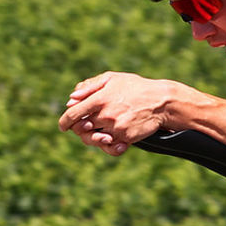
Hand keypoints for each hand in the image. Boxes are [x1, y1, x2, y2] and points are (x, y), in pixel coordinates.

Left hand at [58, 72, 172, 155]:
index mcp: (99, 99)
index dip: (65, 121)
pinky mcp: (126, 138)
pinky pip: (111, 147)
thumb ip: (90, 86)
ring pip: (95, 139)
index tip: (63, 126)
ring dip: (95, 138)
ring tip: (101, 133)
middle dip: (81, 129)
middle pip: (82, 129)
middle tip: (87, 127)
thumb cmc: (136, 88)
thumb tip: (71, 98)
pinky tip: (112, 141)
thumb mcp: (112, 79)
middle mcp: (105, 115)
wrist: (161, 101)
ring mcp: (115, 128)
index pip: (73, 114)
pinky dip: (109, 146)